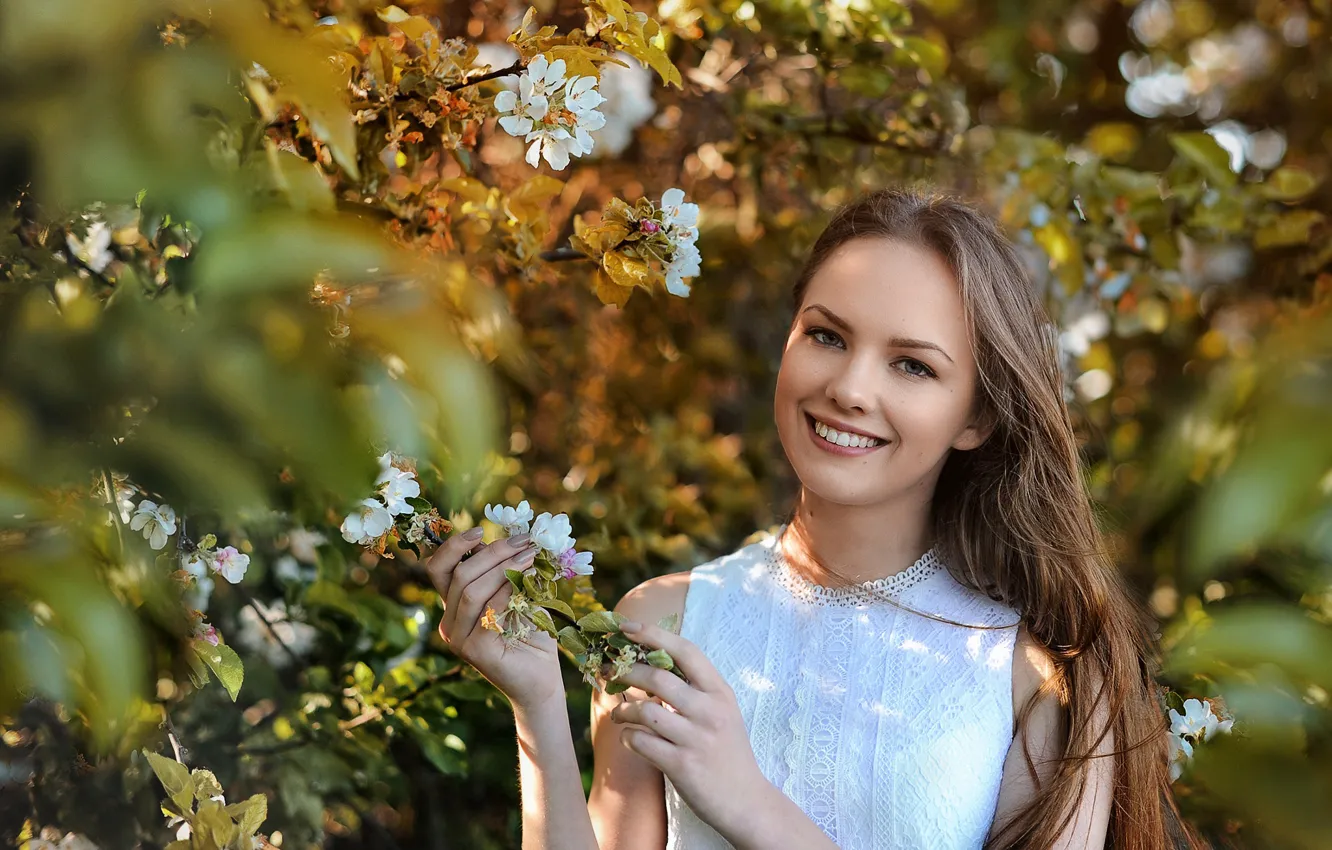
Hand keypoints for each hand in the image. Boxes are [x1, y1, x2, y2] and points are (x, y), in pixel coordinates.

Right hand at [426, 529, 563, 708]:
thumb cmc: (530, 634)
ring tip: (530, 557)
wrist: (542, 679)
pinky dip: (509, 589)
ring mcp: (458, 638)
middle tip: (524, 542)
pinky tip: (531, 579)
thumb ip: (502, 571)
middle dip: (493, 552)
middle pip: (459, 574)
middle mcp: (450, 622)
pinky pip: (488, 610)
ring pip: (471, 590)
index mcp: (453, 606)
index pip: (438, 568)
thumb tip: (506, 537)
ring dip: (503, 567)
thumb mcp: (515, 594)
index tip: (481, 529)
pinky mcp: (473, 650)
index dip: (455, 545)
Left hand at [607, 621, 773, 839]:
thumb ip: (694, 690)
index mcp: (720, 692)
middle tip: (609, 672)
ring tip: (618, 714)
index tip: (627, 626)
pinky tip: (630, 738)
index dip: (654, 634)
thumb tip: (652, 665)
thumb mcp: (722, 712)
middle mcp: (710, 711)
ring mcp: (696, 738)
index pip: (686, 651)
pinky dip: (628, 738)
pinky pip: (641, 742)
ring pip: (644, 711)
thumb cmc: (728, 753)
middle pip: (658, 677)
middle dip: (626, 671)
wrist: (747, 801)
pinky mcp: (682, 765)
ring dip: (623, 710)